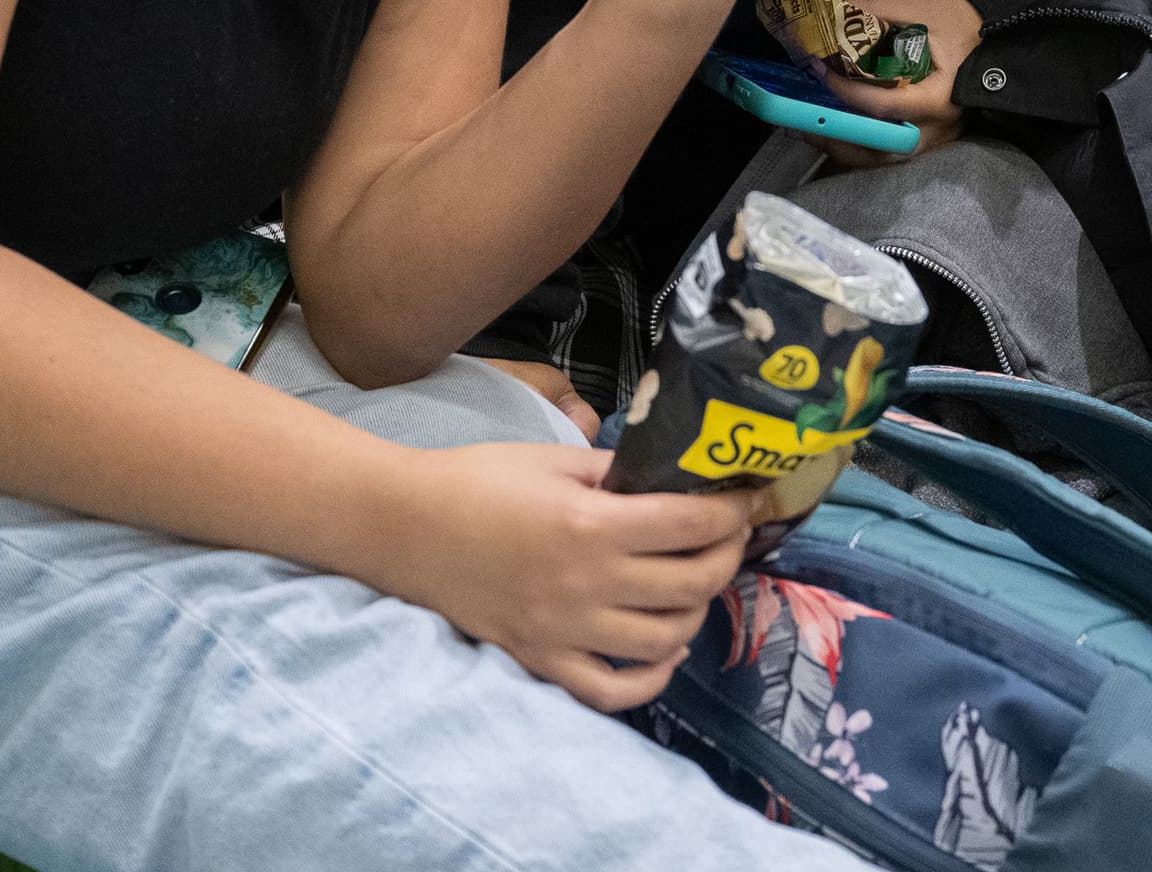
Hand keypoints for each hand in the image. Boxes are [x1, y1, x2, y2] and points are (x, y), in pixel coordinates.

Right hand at [371, 442, 749, 710]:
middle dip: (726, 558)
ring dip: (696, 612)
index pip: (691, 527)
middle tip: (730, 538)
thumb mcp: (555, 460)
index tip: (747, 500)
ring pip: (664, 640)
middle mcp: (585, 585)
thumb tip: (668, 481)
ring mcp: (563, 631)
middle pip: (691, 585)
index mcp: (591, 525)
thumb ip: (616, 473)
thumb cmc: (477, 481)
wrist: (403, 527)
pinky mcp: (539, 660)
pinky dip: (651, 678)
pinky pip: (611, 691)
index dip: (733, 514)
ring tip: (696, 585)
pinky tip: (666, 651)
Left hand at [804, 0, 980, 140]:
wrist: (997, 35)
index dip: (848, 94)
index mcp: (941, 96)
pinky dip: (863, 146)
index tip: (820, 73)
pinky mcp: (931, 139)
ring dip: (846, 148)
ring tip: (812, 129)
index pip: (887, 105)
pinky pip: (891, 153)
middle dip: (839, 139)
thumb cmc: (963, 21)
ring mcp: (937, 139)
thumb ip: (878, 8)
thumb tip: (833, 11)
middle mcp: (940, 127)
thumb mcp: (923, 5)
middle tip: (802, 122)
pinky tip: (838, 130)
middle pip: (882, 149)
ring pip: (884, 159)